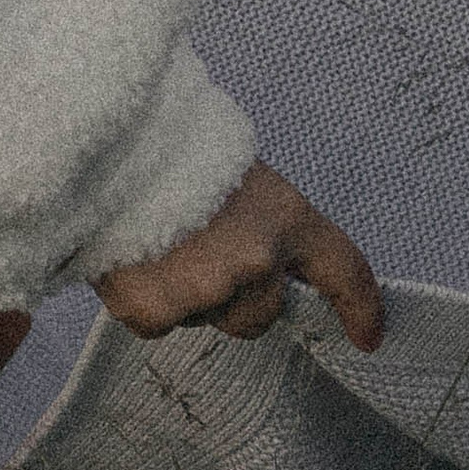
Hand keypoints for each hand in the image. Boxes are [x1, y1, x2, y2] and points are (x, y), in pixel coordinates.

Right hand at [97, 161, 383, 352]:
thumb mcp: (237, 168)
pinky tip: (131, 252)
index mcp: (283, 217)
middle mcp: (253, 263)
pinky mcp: (153, 310)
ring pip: (208, 317)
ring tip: (159, 238)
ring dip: (191, 293)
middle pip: (261, 314)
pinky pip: (161, 321)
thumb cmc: (172, 140)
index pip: (342, 269)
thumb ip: (261, 224)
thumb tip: (268, 266)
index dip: (360, 307)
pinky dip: (149, 296)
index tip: (368, 336)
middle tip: (201, 244)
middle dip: (238, 293)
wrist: (100, 134)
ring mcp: (203, 292)